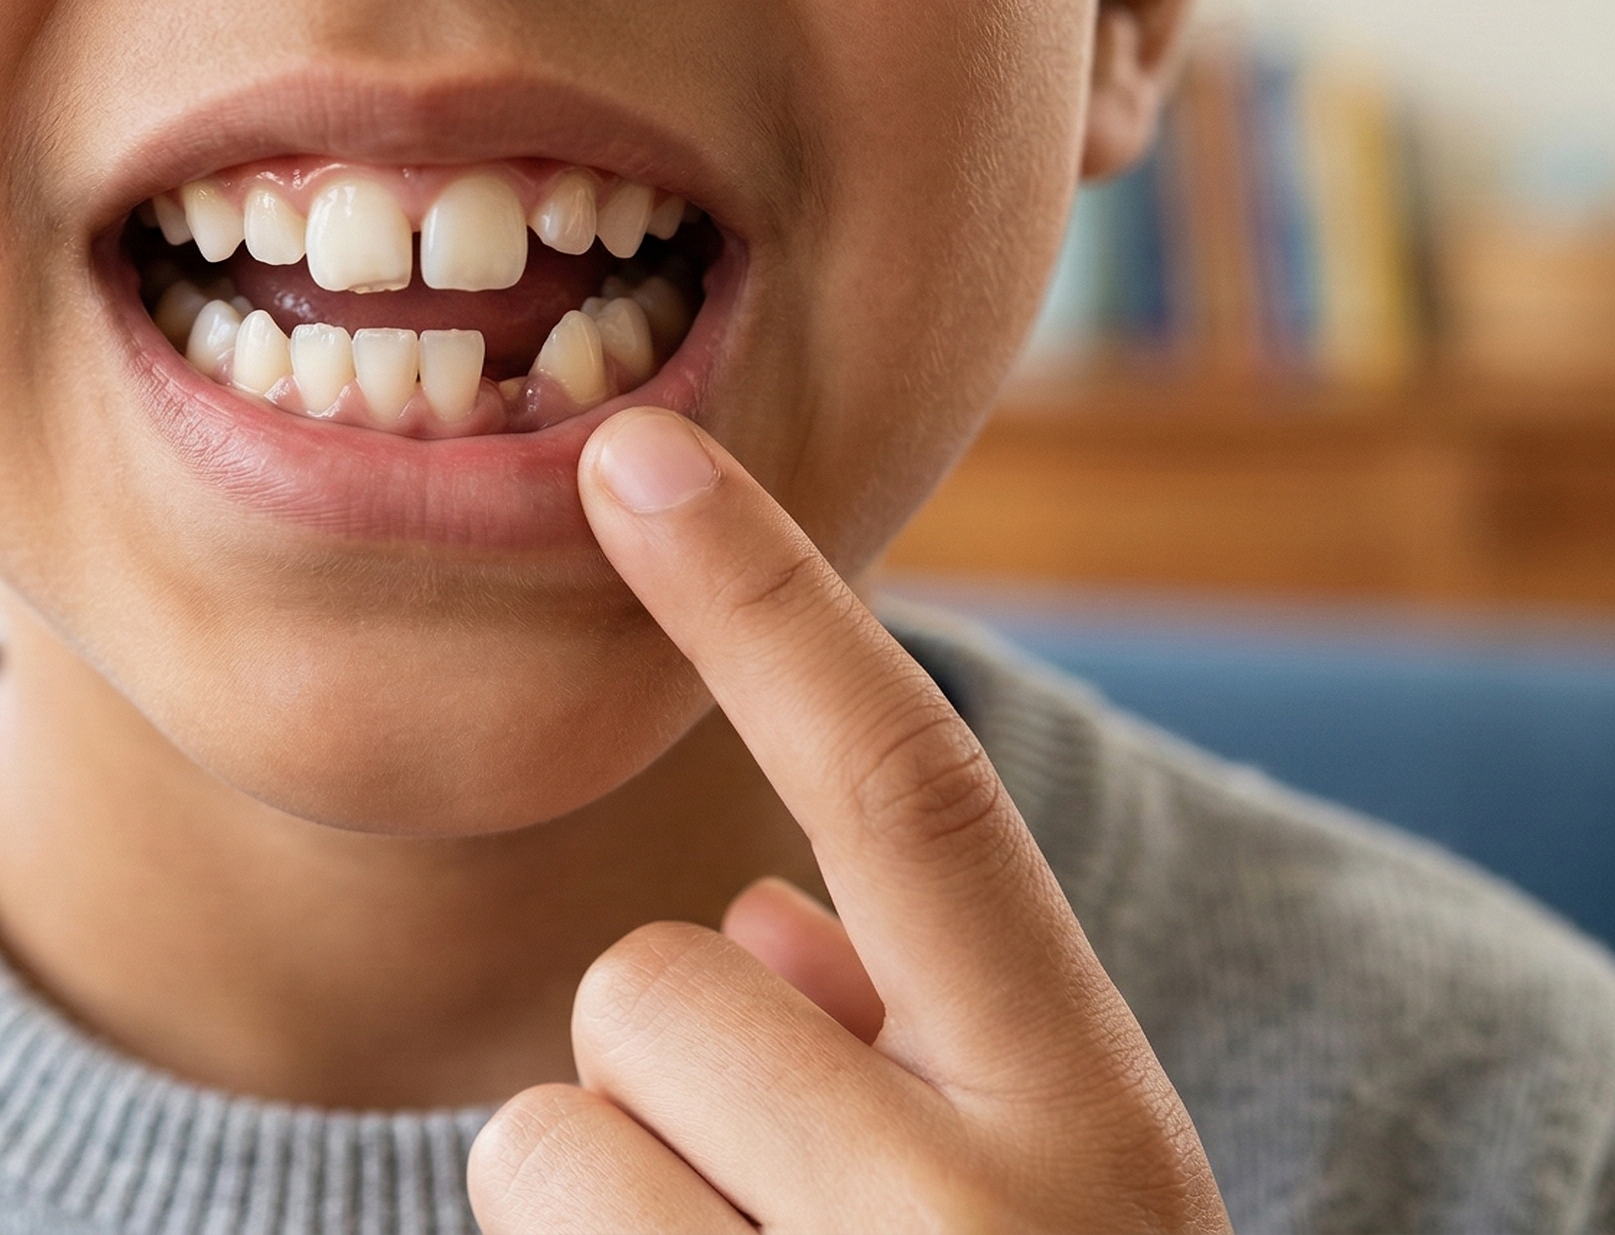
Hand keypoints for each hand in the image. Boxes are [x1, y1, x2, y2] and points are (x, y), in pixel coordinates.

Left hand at [467, 409, 1228, 1233]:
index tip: (637, 457)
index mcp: (1093, 1124)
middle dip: (670, 1049)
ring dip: (614, 1183)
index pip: (914, 793)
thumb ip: (919, 1032)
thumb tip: (754, 923)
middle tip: (777, 1192)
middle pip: (659, 976)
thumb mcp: (1047, 1186)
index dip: (768, 603)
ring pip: (553, 1119)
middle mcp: (976, 1226)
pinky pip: (520, 1220)